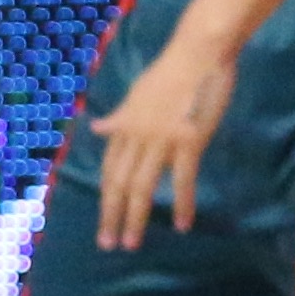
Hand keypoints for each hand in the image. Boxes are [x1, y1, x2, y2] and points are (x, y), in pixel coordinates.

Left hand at [92, 26, 236, 248]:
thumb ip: (119, 116)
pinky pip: (182, 179)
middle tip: (107, 244)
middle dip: (110, 215)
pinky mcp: (188, 140)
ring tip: (130, 243)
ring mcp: (160, 139)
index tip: (104, 218)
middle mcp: (135, 134)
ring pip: (141, 185)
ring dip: (135, 217)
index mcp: (124, 124)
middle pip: (117, 182)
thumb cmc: (173, 71)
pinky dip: (181, 204)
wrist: (198, 51)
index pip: (108, 167)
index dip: (105, 194)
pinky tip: (181, 225)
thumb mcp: (137, 93)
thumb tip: (96, 128)